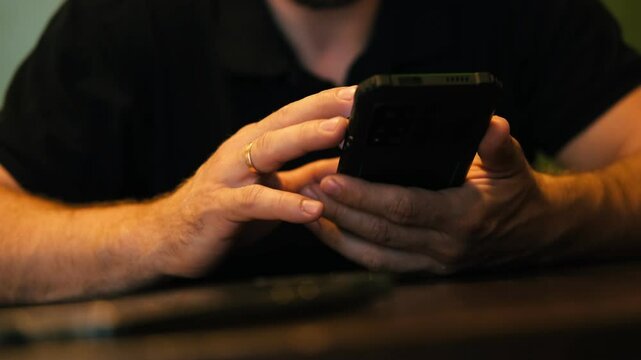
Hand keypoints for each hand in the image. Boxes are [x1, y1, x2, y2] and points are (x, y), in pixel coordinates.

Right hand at [154, 87, 355, 276]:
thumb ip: (309, 175)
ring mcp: (230, 176)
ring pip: (269, 149)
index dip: (328, 103)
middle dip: (321, 108)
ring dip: (305, 137)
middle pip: (285, 121)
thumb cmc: (226, 209)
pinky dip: (285, 204)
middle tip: (354, 101)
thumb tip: (349, 164)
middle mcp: (243, 151)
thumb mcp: (275, 189)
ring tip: (339, 131)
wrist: (170, 235)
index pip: (297, 115)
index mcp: (258, 143)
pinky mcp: (221, 206)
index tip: (361, 94)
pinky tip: (312, 208)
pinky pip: (256, 202)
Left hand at [302, 116, 550, 272]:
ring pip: (373, 254)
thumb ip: (499, 146)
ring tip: (308, 207)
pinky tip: (328, 230)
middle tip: (308, 187)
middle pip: (380, 232)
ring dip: (337, 233)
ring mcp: (432, 262)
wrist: (533, 234)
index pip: (403, 207)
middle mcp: (443, 245)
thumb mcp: (513, 165)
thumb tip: (492, 124)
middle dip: (340, 210)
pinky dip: (350, 249)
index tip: (332, 176)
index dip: (366, 195)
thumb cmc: (516, 193)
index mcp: (462, 216)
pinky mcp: (424, 269)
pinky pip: (380, 264)